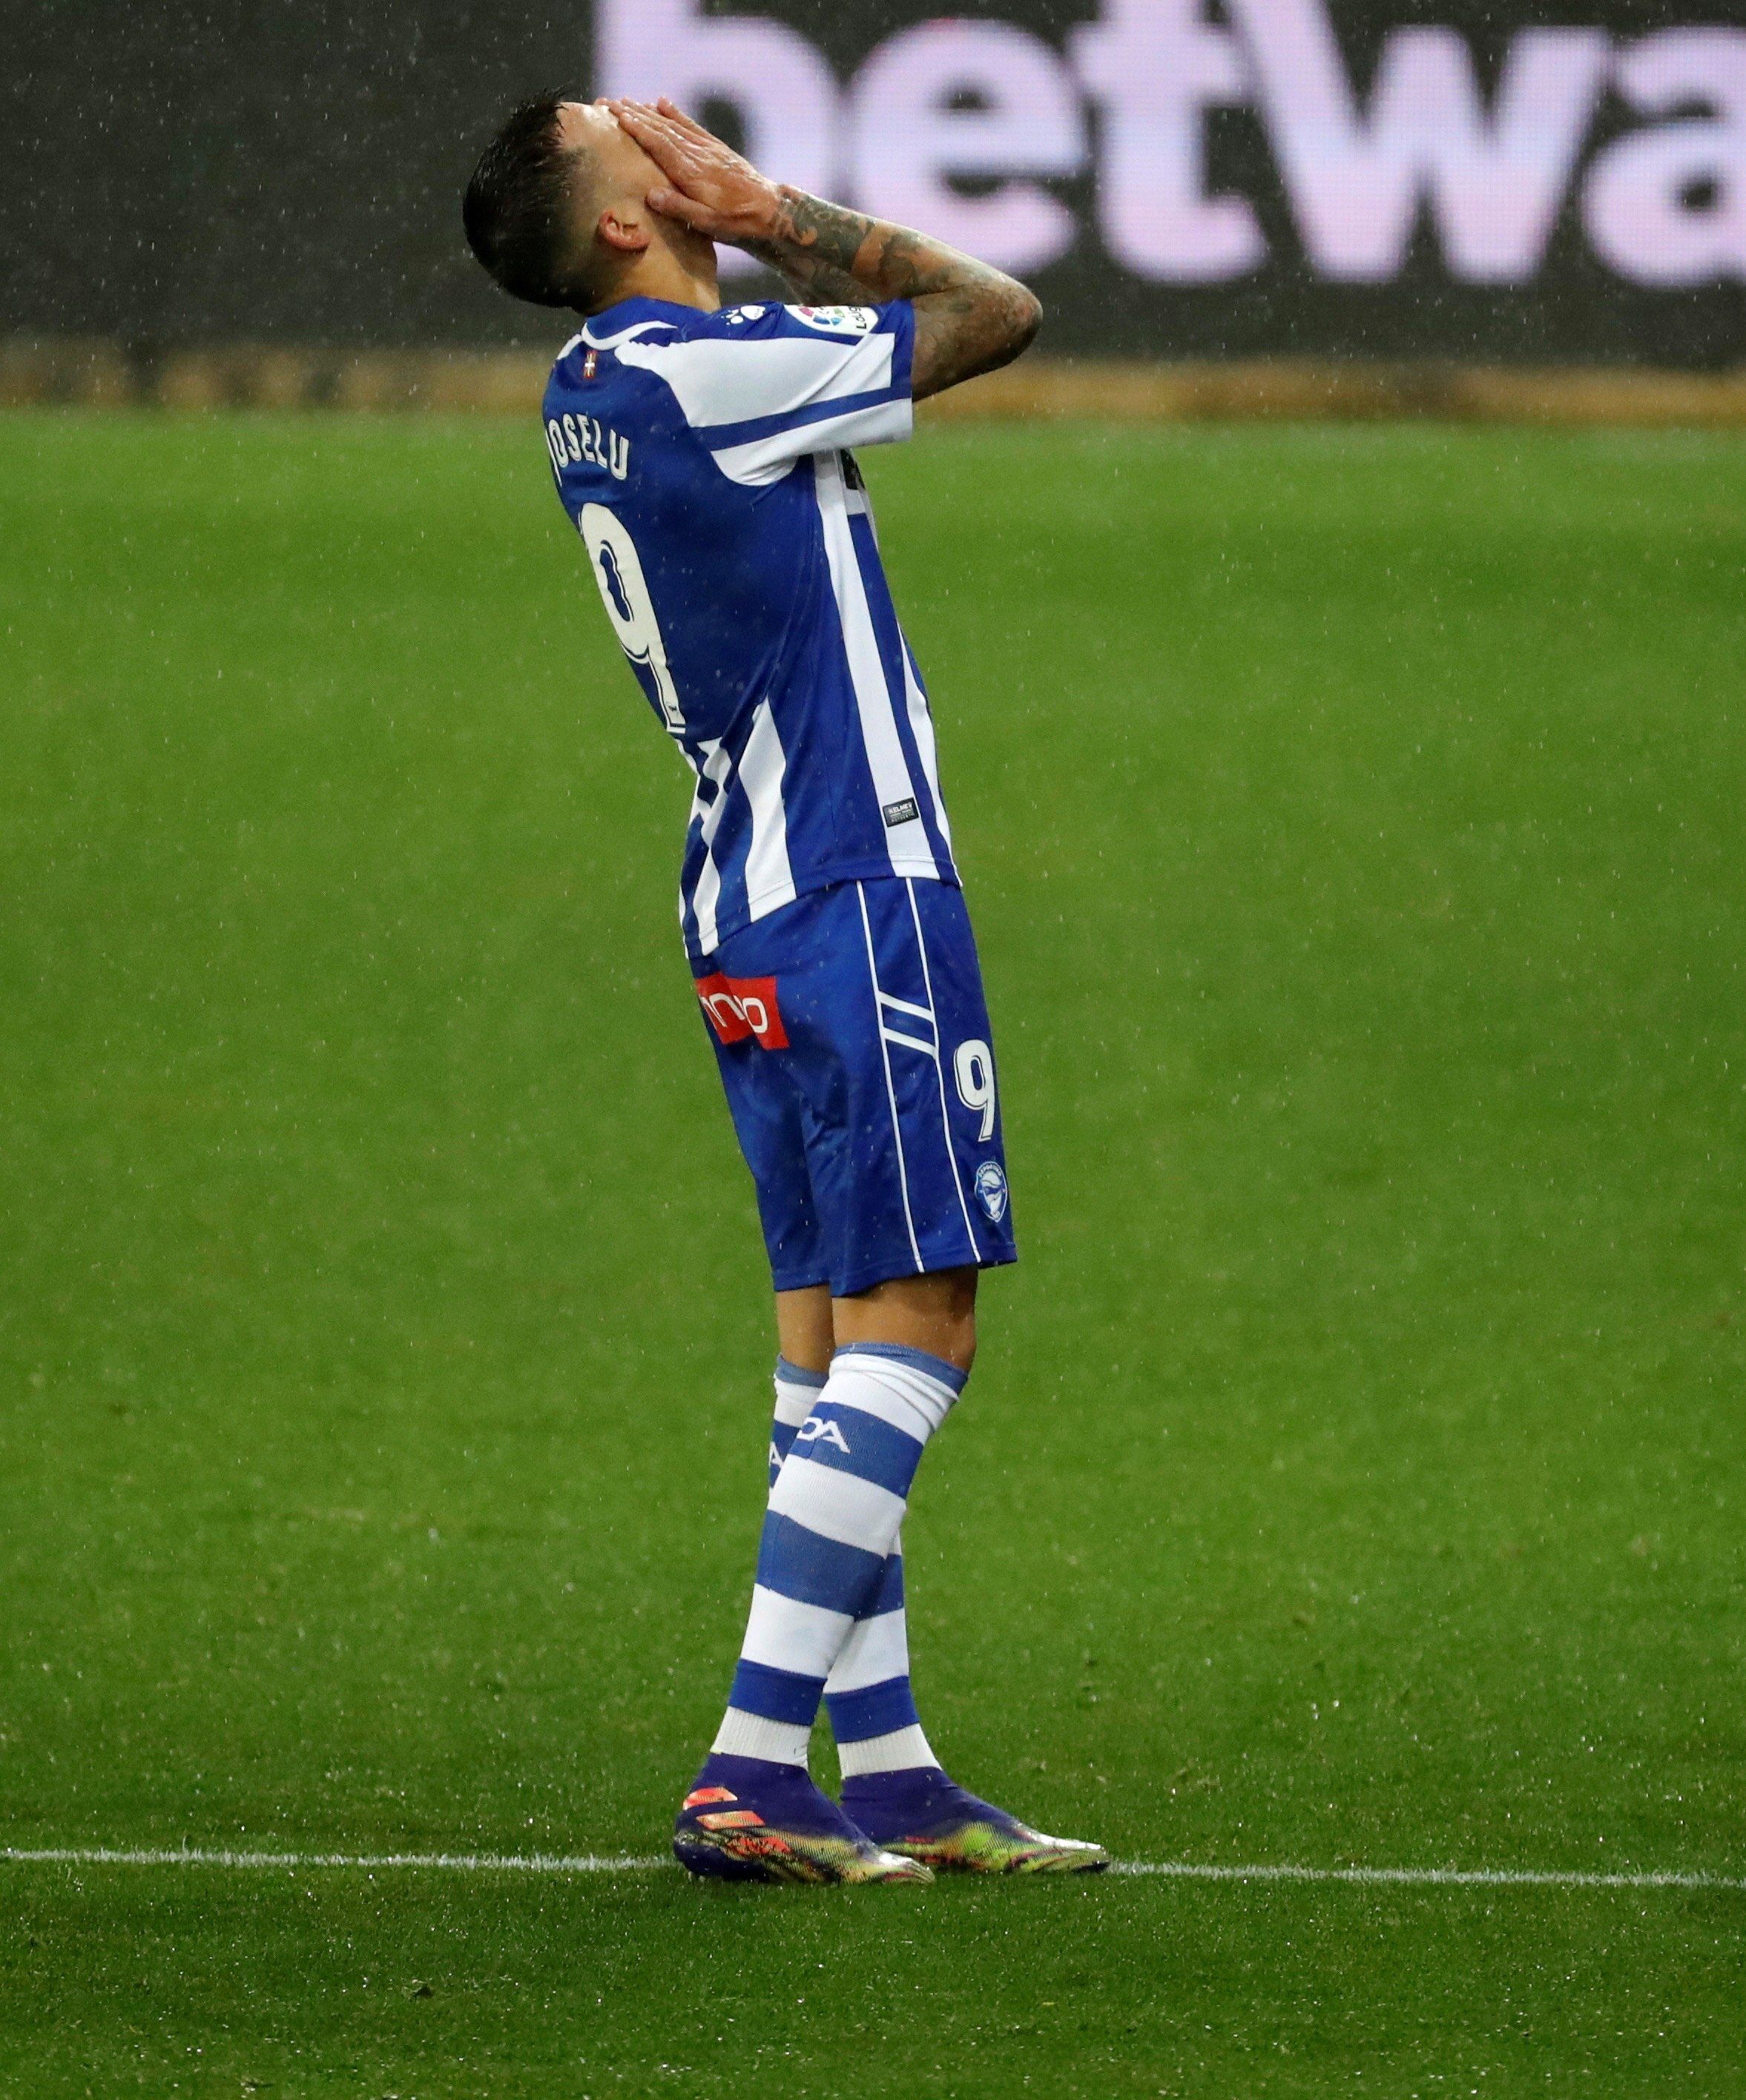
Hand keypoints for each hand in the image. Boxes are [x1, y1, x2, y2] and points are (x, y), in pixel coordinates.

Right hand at [606, 98, 783, 247]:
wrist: (769, 210)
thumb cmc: (736, 221)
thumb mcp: (707, 223)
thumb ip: (679, 207)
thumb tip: (651, 195)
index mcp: (690, 172)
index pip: (658, 144)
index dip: (637, 128)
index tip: (616, 115)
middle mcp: (696, 154)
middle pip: (660, 129)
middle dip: (634, 114)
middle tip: (609, 102)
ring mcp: (706, 148)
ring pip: (672, 125)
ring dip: (648, 112)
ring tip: (627, 101)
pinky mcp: (715, 148)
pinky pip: (691, 126)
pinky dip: (675, 113)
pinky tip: (663, 102)